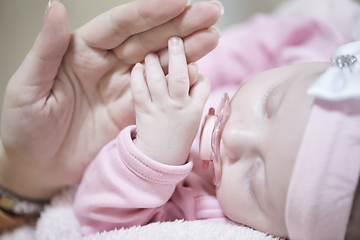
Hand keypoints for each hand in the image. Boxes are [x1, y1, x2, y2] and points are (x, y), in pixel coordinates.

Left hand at [0, 0, 221, 198]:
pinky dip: (180, 81)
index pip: (121, 24)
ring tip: (212, 35)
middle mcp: (107, 64)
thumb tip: (56, 6)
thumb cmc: (25, 127)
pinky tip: (198, 68)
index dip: (150, 12)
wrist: (38, 168)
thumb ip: (47, 49)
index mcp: (81, 51)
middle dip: (180, 25)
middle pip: (148, 38)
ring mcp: (123, 87)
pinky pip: (160, 92)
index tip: (179, 1)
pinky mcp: (133, 110)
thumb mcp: (28, 87)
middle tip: (210, 12)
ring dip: (187, 49)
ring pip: (160, 63)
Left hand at [131, 37, 210, 165]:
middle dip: (178, 54)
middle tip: (174, 39)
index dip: (198, 73)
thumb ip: (194, 94)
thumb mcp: (194, 118)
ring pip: (159, 80)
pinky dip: (138, 77)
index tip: (191, 68)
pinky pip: (139, 91)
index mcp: (196, 109)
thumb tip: (191, 68)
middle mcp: (180, 107)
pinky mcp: (144, 112)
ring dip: (155, 63)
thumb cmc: (178, 136)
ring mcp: (161, 109)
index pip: (203, 83)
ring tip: (152, 54)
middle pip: (180, 76)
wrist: (160, 159)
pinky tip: (138, 67)